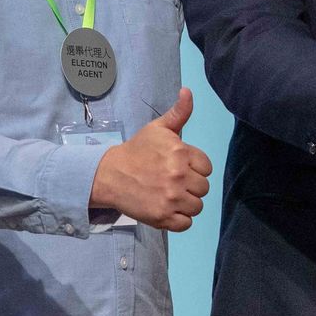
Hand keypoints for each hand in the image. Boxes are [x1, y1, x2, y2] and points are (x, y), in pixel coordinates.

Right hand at [89, 87, 212, 231]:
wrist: (108, 175)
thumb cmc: (137, 151)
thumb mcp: (158, 129)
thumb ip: (179, 113)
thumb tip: (188, 91)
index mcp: (181, 153)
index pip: (207, 168)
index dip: (195, 168)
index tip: (179, 168)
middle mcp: (178, 176)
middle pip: (204, 188)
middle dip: (191, 186)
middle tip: (171, 183)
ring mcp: (170, 198)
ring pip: (197, 206)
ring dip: (186, 204)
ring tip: (170, 196)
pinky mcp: (161, 217)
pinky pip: (186, 224)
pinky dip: (179, 220)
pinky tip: (167, 209)